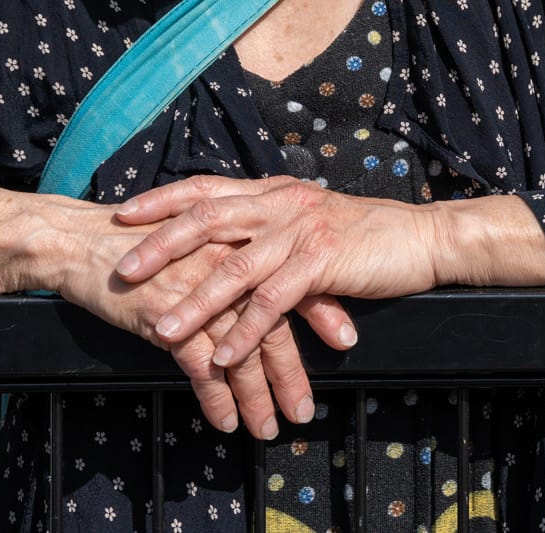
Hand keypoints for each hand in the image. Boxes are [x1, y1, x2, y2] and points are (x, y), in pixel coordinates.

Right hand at [0, 188, 354, 437]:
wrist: (83, 241)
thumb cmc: (140, 242)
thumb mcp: (196, 239)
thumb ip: (232, 256)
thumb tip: (263, 282)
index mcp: (239, 242)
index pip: (292, 278)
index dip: (322, 310)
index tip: (346, 339)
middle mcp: (226, 266)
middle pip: (274, 323)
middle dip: (292, 371)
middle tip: (306, 408)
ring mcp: (198, 293)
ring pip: (241, 353)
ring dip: (257, 396)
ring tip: (269, 428)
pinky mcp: (167, 317)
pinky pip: (200, 367)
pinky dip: (216, 398)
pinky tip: (227, 421)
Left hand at [112, 174, 444, 371]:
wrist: (421, 239)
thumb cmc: (366, 234)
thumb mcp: (310, 219)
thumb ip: (272, 223)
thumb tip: (232, 237)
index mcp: (274, 190)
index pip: (206, 188)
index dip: (162, 200)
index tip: (123, 214)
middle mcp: (282, 203)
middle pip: (207, 219)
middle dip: (161, 246)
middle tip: (124, 271)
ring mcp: (301, 230)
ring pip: (235, 266)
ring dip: (196, 302)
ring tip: (162, 331)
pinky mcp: (322, 262)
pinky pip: (273, 301)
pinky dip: (244, 330)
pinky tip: (223, 355)